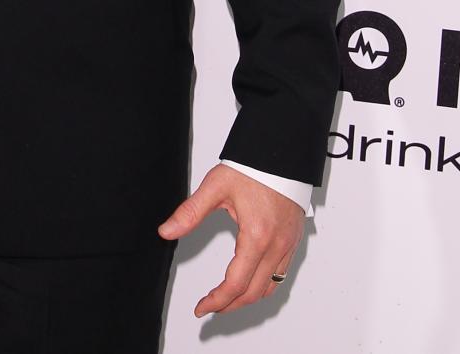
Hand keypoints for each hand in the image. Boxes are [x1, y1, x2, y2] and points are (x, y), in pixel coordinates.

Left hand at [158, 164, 302, 316]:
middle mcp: (277, 246)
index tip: (201, 308)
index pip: (235, 284)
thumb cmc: (252, 167)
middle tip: (209, 307)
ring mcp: (288, 245)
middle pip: (253, 293)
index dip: (216, 301)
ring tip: (225, 299)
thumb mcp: (215, 188)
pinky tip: (249, 282)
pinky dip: (263, 286)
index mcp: (257, 236)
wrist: (280, 152)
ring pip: (270, 288)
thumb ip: (190, 212)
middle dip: (229, 305)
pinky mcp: (293, 241)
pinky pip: (280, 275)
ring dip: (247, 299)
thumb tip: (166, 231)